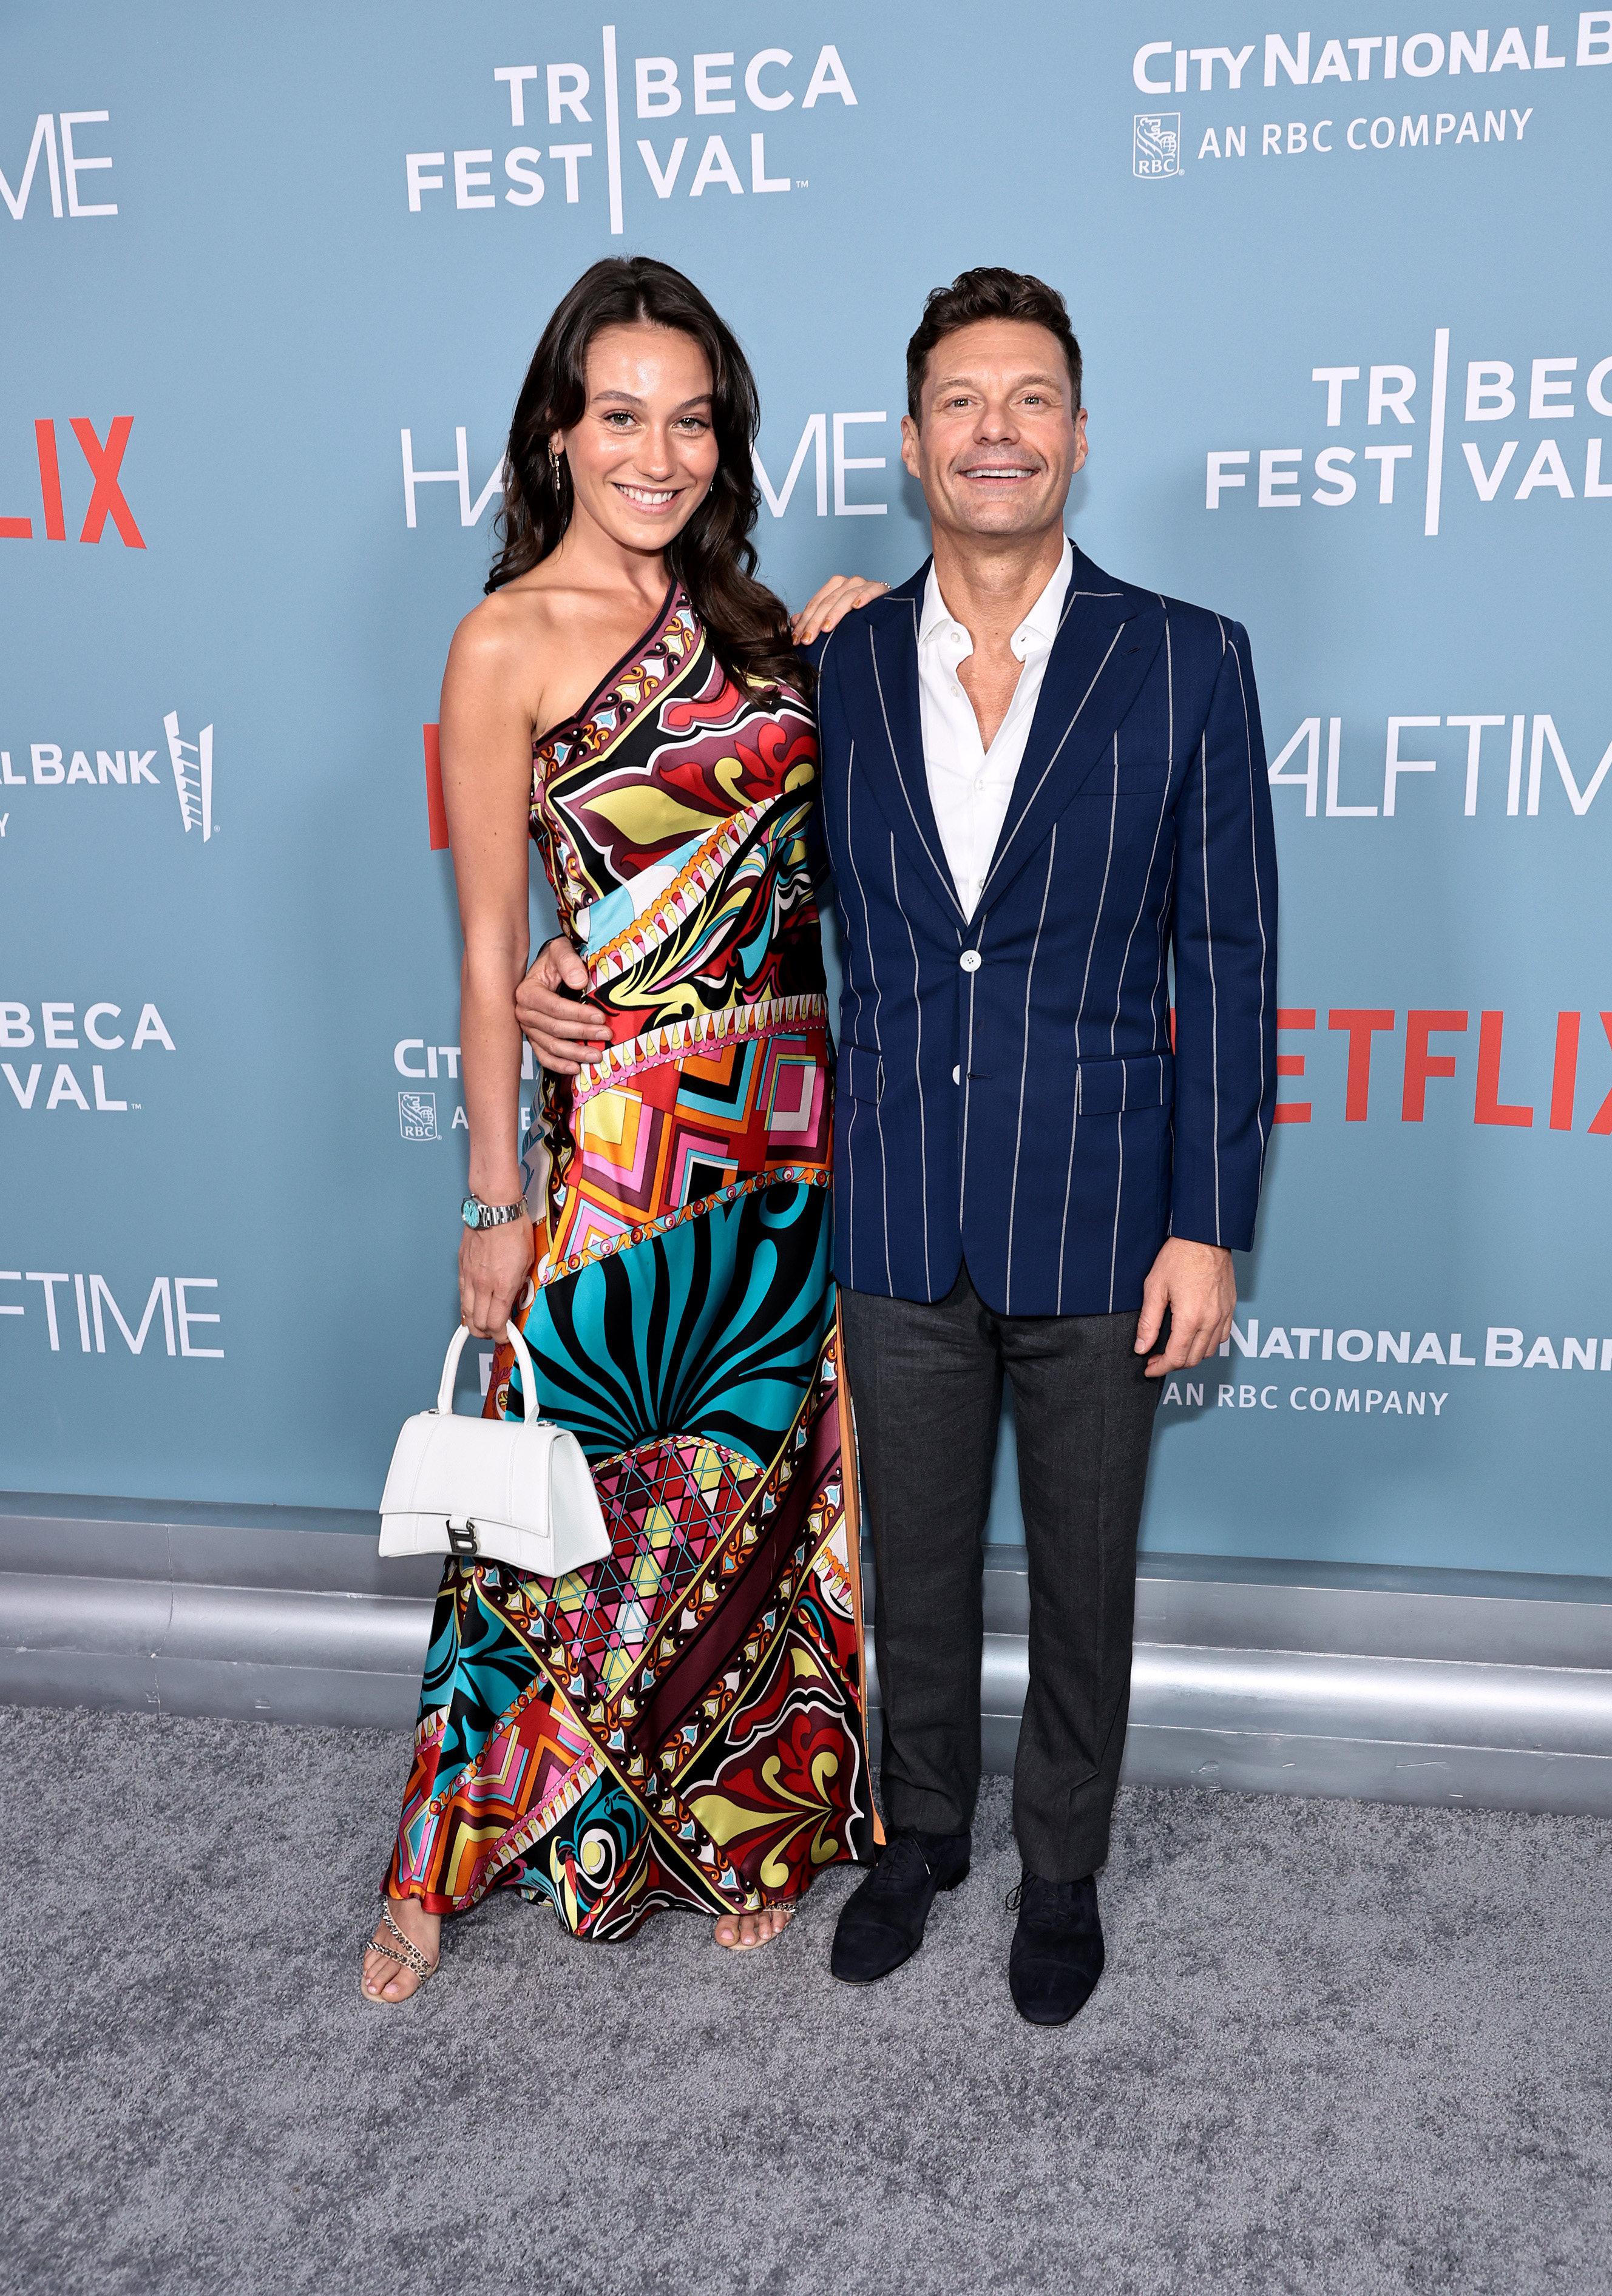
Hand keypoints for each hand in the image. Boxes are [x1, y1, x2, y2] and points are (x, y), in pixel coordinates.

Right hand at [458, 1218, 533, 1339]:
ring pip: (465, 1312)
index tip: (506, 1336)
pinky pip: (461, 1294)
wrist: (495, 1210)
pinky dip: (465, 1306)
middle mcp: (483, 1284)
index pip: (496, 1324)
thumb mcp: (528, 1262)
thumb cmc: (514, 1230)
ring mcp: (470, 1276)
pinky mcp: (462, 1267)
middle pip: (477, 1324)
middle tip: (495, 1333)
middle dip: (487, 1334)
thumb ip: (519, 1283)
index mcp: (503, 1285)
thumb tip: (517, 1297)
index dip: (501, 1336)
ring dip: (474, 1323)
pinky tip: (470, 1308)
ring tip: (483, 1325)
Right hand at [514, 936, 609, 1074]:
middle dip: (582, 1033)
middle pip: (555, 1029)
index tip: (601, 1017)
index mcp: (527, 992)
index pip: (555, 1008)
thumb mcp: (561, 950)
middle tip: (606, 1035)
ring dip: (575, 1053)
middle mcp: (524, 1012)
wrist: (547, 970)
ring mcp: (528, 1028)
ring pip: (551, 1046)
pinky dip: (559, 1065)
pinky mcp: (534, 1038)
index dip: (578, 1015)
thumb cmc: (555, 961)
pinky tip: (576, 1068)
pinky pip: (544, 1056)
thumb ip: (569, 961)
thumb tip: (579, 981)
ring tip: (597, 1055)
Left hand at [791, 574, 890, 643]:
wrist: (887, 611)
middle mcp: (848, 583)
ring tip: (826, 628)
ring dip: (835, 613)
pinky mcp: (880, 588)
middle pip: (827, 602)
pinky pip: (871, 591)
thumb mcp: (834, 618)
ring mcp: (864, 584)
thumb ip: (815, 618)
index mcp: (835, 586)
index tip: (796, 640)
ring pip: (845, 597)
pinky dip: (863, 597)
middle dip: (815, 622)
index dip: (804, 622)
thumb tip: (794, 621)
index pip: (815, 604)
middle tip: (807, 640)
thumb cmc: (859, 617)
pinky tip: (856, 607)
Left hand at [1135, 1238, 1236, 1377]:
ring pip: (1209, 1352)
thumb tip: (1141, 1347)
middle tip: (1156, 1358)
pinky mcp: (1230, 1308)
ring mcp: (1223, 1315)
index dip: (1159, 1368)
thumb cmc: (1179, 1257)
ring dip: (1190, 1356)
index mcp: (1190, 1318)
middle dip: (1172, 1364)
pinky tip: (1193, 1337)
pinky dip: (1207, 1344)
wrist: (1205, 1236)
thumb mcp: (1154, 1287)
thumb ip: (1148, 1322)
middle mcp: (1211, 1321)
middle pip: (1193, 1359)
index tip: (1148, 1368)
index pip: (1176, 1358)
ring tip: (1173, 1349)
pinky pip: (1222, 1337)